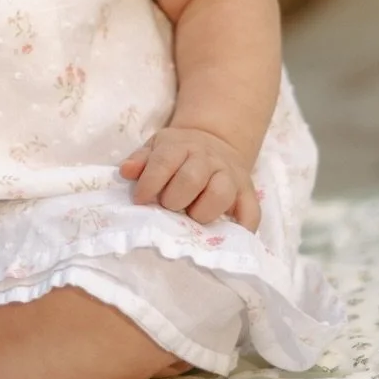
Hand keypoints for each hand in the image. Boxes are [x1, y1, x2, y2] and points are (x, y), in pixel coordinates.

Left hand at [119, 127, 260, 230]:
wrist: (214, 141)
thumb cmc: (178, 152)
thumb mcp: (156, 147)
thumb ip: (140, 160)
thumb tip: (126, 172)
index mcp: (182, 146)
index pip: (164, 162)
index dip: (150, 183)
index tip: (140, 200)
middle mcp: (208, 159)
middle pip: (192, 178)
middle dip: (174, 199)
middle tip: (168, 207)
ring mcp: (230, 175)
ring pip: (220, 194)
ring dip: (202, 212)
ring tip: (192, 217)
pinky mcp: (248, 192)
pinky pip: (251, 213)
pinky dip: (242, 228)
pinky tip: (227, 237)